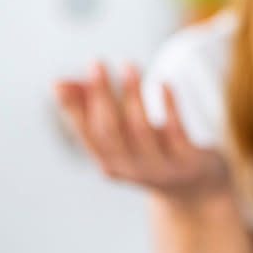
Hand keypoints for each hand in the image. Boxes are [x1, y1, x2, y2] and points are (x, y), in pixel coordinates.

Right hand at [54, 61, 229, 201]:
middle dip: (101, 95)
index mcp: (109, 162)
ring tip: (128, 64)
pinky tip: (164, 83)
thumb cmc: (151, 150)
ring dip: (132, 95)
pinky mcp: (188, 162)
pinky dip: (169, 107)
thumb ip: (92, 106)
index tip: (59, 82)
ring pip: (141, 130)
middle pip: (110, 131)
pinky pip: (177, 133)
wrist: (196, 189)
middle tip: (96, 63)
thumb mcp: (123, 132)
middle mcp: (130, 168)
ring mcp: (160, 167)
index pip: (86, 135)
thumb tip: (57, 82)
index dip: (73, 109)